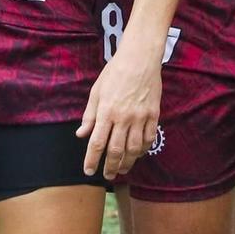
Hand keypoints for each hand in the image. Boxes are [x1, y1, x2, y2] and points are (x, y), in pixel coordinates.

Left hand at [78, 41, 160, 179]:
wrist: (140, 58)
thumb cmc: (115, 72)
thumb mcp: (96, 91)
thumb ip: (89, 115)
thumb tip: (81, 134)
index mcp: (106, 111)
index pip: (97, 142)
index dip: (92, 160)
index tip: (89, 171)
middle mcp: (123, 117)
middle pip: (115, 150)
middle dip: (110, 166)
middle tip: (107, 176)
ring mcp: (140, 116)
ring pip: (134, 148)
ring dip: (127, 162)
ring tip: (122, 168)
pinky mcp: (153, 114)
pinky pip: (149, 138)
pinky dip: (143, 149)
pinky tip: (138, 154)